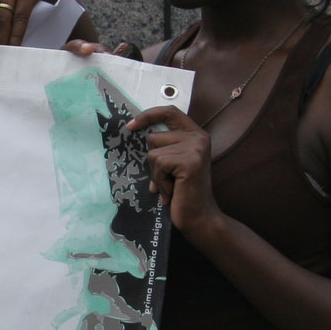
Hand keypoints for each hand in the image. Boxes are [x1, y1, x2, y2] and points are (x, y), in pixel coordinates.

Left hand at [127, 105, 223, 238]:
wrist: (199, 217)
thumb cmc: (183, 193)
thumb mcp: (173, 164)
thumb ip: (165, 147)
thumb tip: (134, 132)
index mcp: (195, 135)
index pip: (169, 112)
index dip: (148, 115)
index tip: (130, 126)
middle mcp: (198, 137)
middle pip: (153, 138)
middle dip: (152, 162)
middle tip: (167, 179)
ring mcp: (195, 148)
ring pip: (153, 153)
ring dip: (157, 174)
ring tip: (171, 186)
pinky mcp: (189, 161)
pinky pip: (159, 165)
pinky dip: (160, 182)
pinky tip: (172, 191)